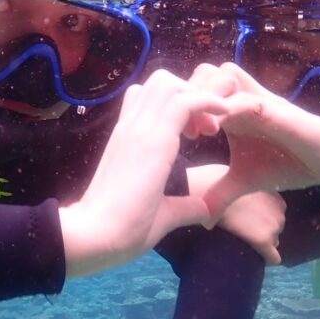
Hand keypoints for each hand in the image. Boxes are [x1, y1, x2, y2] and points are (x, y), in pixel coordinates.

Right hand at [58, 69, 258, 278]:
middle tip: (206, 127)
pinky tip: (222, 119)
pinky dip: (208, 102)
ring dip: (198, 96)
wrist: (97, 236)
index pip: (147, 98)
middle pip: (161, 82)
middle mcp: (131, 127)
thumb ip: (184, 207)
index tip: (197, 132)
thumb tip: (205, 210)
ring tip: (211, 127)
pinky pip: (186, 101)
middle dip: (190, 93)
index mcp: (128, 140)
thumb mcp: (161, 214)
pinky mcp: (153, 138)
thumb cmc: (121, 229)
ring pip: (171, 83)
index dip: (177, 106)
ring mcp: (139, 129)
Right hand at [186, 163, 284, 264]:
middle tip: (241, 229)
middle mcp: (279, 210)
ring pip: (273, 242)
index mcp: (274, 195)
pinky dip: (266, 258)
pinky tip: (253, 258)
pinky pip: (273, 258)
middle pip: (275, 229)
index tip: (246, 220)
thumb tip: (243, 198)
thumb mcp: (240, 180)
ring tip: (241, 239)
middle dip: (262, 230)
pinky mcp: (264, 240)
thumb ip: (249, 190)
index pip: (275, 214)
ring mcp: (273, 226)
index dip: (261, 219)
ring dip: (261, 241)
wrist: (207, 193)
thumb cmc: (216, 183)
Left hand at [188, 62, 319, 217]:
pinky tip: (220, 130)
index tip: (170, 135)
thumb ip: (221, 194)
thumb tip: (203, 219)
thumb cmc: (288, 163)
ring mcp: (259, 100)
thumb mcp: (245, 181)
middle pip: (201, 73)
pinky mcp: (277, 109)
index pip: (193, 90)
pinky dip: (231, 108)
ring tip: (203, 131)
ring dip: (207, 96)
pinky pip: (248, 97)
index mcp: (229, 112)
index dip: (178, 106)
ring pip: (223, 73)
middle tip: (185, 131)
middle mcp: (241, 99)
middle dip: (188, 96)